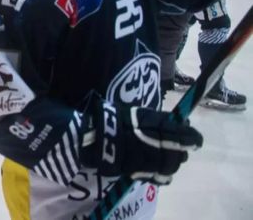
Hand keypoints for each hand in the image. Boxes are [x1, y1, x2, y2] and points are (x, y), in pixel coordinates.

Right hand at [80, 98, 201, 184]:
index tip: (193, 138)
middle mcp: (160, 147)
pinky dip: (163, 174)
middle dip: (180, 150)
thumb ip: (163, 120)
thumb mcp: (142, 113)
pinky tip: (159, 170)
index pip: (189, 137)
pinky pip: (160, 177)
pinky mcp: (142, 173)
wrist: (95, 135)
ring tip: (165, 158)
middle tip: (176, 146)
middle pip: (181, 154)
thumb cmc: (118, 118)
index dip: (193, 138)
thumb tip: (183, 125)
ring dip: (172, 162)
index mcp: (162, 129)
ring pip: (171, 167)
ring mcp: (151, 162)